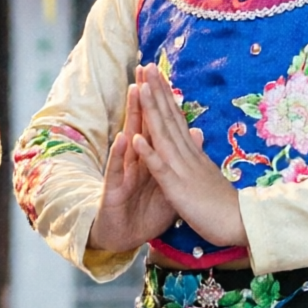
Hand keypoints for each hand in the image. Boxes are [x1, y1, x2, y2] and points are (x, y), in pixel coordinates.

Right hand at [86, 79, 176, 255]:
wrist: (122, 237)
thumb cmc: (145, 213)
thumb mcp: (171, 184)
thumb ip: (179, 157)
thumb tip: (194, 133)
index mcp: (150, 158)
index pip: (157, 124)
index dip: (161, 100)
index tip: (164, 74)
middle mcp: (134, 161)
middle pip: (141, 124)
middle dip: (143, 97)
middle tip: (144, 69)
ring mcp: (123, 174)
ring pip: (129, 141)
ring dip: (131, 116)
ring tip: (134, 91)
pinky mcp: (114, 191)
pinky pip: (119, 171)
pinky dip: (122, 155)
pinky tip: (125, 139)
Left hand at [129, 63, 246, 247]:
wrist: (241, 223)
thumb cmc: (223, 203)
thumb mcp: (208, 173)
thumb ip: (198, 154)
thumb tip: (196, 135)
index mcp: (192, 152)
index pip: (176, 117)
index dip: (165, 94)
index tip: (156, 74)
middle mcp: (188, 154)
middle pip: (170, 117)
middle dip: (158, 90)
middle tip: (147, 65)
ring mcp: (183, 168)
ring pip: (164, 134)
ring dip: (152, 110)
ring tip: (141, 87)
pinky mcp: (177, 187)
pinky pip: (160, 168)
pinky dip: (148, 153)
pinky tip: (135, 137)